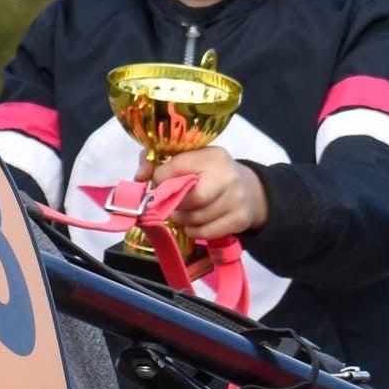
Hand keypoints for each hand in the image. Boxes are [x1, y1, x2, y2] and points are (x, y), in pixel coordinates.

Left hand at [134, 146, 267, 239]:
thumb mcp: (187, 160)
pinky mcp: (240, 219)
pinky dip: (194, 231)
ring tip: (184, 212)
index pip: (177, 167)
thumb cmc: (209, 173)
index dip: (161, 180)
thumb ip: (158, 163)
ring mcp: (237, 198)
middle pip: (192, 199)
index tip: (159, 185)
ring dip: (183, 219)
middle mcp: (228, 175)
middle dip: (175, 204)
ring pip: (197, 218)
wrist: (248, 189)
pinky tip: (195, 223)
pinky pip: (206, 232)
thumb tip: (139, 177)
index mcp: (212, 156)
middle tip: (171, 204)